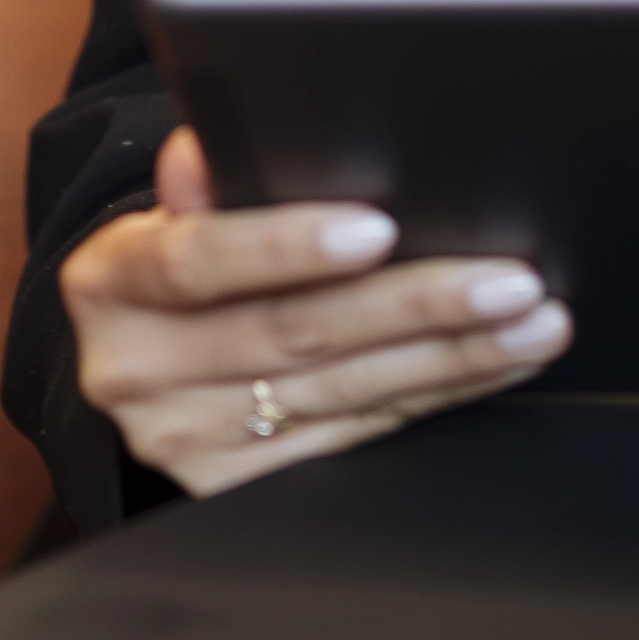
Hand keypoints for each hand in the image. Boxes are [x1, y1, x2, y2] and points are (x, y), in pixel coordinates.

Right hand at [60, 127, 575, 497]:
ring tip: (530, 320)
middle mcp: (135, 372)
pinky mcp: (235, 488)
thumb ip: (201, 183)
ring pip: (341, 392)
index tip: (377, 228)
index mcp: (109, 283)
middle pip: (290, 333)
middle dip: (413, 303)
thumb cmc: (184, 260)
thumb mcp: (174, 212)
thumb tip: (205, 150)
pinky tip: (493, 364)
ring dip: (451, 355)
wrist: (148, 355)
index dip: (285, 245)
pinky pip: (358, 437)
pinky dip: (437, 395)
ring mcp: (186, 441)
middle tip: (507, 278)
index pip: (195, 261)